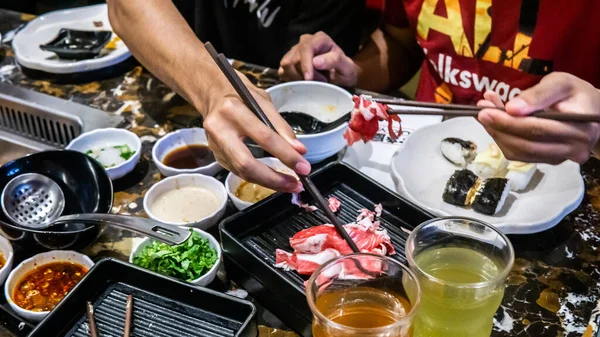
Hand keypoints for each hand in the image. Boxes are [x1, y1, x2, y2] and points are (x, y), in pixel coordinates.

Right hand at [201, 71, 309, 192]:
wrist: (213, 94)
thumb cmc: (241, 95)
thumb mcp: (264, 102)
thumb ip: (282, 127)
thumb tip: (299, 150)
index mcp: (233, 110)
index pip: (264, 138)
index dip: (286, 155)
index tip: (304, 167)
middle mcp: (219, 129)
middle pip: (247, 164)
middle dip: (273, 179)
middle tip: (295, 185)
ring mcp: (214, 145)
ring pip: (242, 172)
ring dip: (268, 182)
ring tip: (289, 185)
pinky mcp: (216, 155)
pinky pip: (239, 171)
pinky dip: (258, 177)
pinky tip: (273, 179)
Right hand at [278, 32, 357, 86]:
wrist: (340, 75)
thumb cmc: (344, 70)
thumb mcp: (346, 67)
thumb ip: (334, 61)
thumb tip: (316, 62)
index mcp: (319, 39)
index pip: (306, 48)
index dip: (305, 64)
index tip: (309, 79)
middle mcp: (305, 41)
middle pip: (294, 59)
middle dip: (305, 75)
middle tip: (321, 82)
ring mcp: (294, 51)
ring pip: (286, 65)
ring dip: (298, 78)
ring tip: (313, 81)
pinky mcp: (288, 62)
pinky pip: (282, 71)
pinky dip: (291, 80)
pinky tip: (303, 82)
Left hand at [477, 72, 599, 164]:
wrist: (590, 110)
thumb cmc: (575, 94)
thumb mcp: (560, 83)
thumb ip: (537, 94)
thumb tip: (511, 108)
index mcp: (580, 128)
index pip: (537, 129)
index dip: (508, 122)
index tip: (485, 111)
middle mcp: (573, 149)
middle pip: (525, 145)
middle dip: (498, 128)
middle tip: (480, 112)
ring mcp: (560, 159)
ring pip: (519, 153)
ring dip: (497, 134)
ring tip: (486, 114)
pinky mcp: (548, 161)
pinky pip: (520, 155)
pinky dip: (504, 139)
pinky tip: (496, 123)